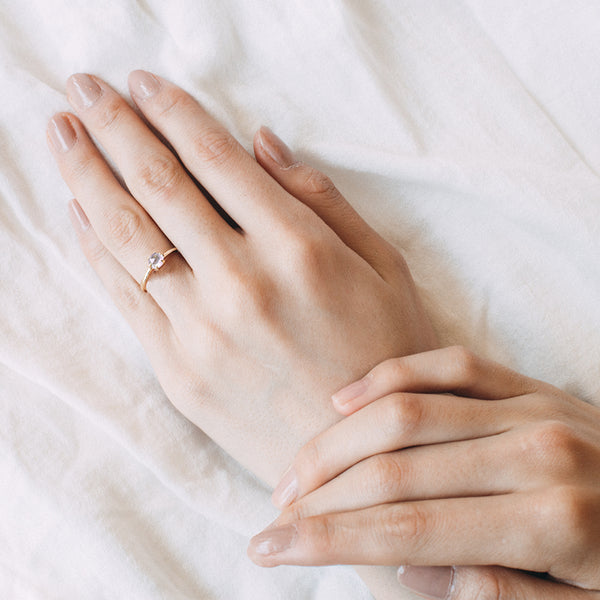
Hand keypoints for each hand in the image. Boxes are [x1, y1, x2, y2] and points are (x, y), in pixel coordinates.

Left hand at [47, 71, 436, 486]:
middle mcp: (243, 284)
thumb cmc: (385, 358)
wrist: (359, 461)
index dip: (174, 113)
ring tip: (61, 133)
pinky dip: (95, 249)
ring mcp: (202, 332)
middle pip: (158, 186)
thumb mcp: (384, 268)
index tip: (142, 83)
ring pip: (126, 236)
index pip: (216, 160)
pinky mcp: (178, 374)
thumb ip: (322, 200)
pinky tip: (77, 212)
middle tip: (83, 87)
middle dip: (113, 127)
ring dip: (86, 176)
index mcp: (301, 250)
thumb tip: (261, 143)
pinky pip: (125, 298)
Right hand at [248, 346, 599, 598]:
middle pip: (395, 466)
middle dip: (320, 492)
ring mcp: (531, 405)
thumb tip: (413, 566)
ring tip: (295, 469)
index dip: (329, 539)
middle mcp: (535, 451)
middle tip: (273, 514)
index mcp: (553, 522)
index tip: (271, 548)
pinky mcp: (525, 382)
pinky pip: (447, 364)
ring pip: (408, 409)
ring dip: (338, 440)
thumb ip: (501, 598)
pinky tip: (344, 399)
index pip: (409, 529)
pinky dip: (389, 377)